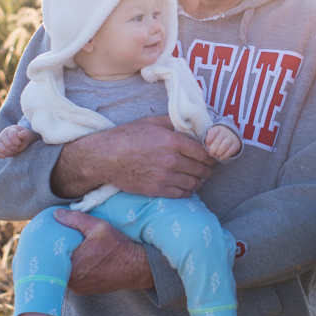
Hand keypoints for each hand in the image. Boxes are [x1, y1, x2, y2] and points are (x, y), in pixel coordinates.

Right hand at [0, 125, 36, 158]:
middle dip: (15, 148)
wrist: (18, 140)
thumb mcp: (27, 135)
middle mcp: (3, 134)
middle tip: (17, 146)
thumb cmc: (23, 137)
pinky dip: (2, 156)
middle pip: (8, 144)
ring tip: (13, 150)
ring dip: (10, 152)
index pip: (13, 136)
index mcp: (11, 130)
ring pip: (2, 149)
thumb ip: (25, 134)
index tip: (20, 142)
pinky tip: (7, 155)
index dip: (18, 142)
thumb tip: (20, 134)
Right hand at [51, 115, 215, 198]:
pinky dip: (188, 191)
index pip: (204, 152)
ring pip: (194, 183)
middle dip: (206, 168)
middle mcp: (171, 160)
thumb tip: (189, 123)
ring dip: (199, 180)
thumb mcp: (151, 123)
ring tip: (197, 177)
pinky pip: (182, 193)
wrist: (104, 157)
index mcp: (172, 141)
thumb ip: (173, 122)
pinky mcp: (157, 189)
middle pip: (202, 169)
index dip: (210, 155)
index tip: (211, 155)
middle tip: (206, 167)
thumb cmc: (126, 137)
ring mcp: (165, 177)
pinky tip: (186, 186)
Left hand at [55, 209, 154, 294]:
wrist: (137, 267)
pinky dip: (71, 271)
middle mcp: (72, 280)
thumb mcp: (98, 227)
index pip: (49, 256)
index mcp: (72, 265)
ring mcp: (77, 288)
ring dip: (63, 264)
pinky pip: (71, 279)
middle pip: (54, 266)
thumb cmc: (118, 247)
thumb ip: (76, 219)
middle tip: (52, 243)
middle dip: (54, 255)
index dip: (46, 247)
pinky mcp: (84, 291)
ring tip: (65, 251)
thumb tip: (56, 214)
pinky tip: (77, 261)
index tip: (44, 239)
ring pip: (62, 274)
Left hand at [205, 125, 241, 160]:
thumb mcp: (212, 137)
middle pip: (218, 140)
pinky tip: (221, 157)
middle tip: (211, 153)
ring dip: (219, 152)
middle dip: (213, 149)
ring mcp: (232, 137)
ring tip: (216, 155)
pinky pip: (231, 151)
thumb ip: (209, 142)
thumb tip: (210, 151)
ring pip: (224, 145)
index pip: (212, 133)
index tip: (208, 145)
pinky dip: (225, 155)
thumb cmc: (218, 138)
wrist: (231, 136)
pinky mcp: (236, 144)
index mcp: (217, 129)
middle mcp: (225, 132)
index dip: (208, 140)